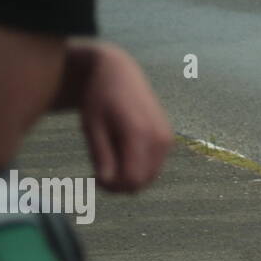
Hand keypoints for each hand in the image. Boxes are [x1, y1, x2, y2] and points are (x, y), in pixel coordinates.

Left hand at [61, 41, 172, 192]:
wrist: (119, 73)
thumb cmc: (99, 98)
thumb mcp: (92, 127)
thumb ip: (102, 156)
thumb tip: (108, 183)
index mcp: (141, 134)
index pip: (132, 180)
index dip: (111, 187)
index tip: (93, 176)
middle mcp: (160, 138)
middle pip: (143, 182)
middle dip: (120, 184)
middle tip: (99, 170)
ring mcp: (168, 139)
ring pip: (150, 176)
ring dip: (129, 176)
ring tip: (109, 160)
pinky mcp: (168, 139)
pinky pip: (154, 166)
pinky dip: (138, 167)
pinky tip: (122, 152)